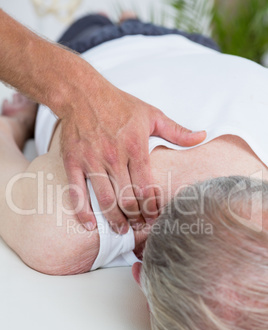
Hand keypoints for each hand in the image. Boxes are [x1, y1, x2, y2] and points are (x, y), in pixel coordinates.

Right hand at [60, 71, 205, 233]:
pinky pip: (77, 192)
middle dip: (137, 219)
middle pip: (128, 199)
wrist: (82, 94)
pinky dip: (83, 212)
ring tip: (122, 230)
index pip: (147, 188)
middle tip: (140, 228)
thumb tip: (203, 136)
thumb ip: (177, 131)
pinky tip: (91, 224)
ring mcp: (92, 160)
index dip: (153, 208)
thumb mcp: (152, 114)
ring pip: (106, 200)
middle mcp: (114, 157)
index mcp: (135, 147)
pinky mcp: (73, 162)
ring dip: (115, 220)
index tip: (156, 218)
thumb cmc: (119, 104)